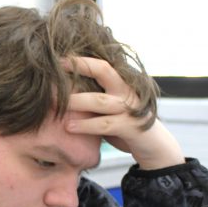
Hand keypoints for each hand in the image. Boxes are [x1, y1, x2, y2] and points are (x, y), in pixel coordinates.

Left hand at [62, 56, 184, 169]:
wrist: (155, 147)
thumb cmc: (125, 126)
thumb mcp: (109, 109)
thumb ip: (93, 98)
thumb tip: (61, 92)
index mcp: (121, 83)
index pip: (100, 64)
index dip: (79, 60)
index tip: (57, 59)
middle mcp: (127, 91)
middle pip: (103, 71)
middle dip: (78, 67)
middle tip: (53, 71)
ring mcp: (131, 108)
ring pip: (99, 100)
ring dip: (75, 101)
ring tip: (52, 103)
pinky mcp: (132, 127)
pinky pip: (105, 124)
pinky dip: (85, 125)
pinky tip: (69, 127)